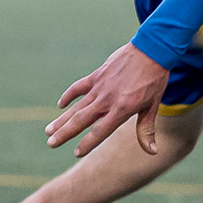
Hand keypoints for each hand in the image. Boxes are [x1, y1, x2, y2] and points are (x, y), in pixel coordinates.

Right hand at [46, 44, 169, 156]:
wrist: (151, 50)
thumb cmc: (154, 81)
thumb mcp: (152, 107)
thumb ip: (146, 130)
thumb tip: (152, 152)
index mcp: (121, 109)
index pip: (100, 131)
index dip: (88, 143)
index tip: (77, 153)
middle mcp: (107, 100)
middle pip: (81, 120)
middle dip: (65, 133)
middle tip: (51, 144)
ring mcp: (100, 87)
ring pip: (77, 106)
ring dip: (62, 119)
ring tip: (48, 130)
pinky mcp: (97, 75)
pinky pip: (78, 87)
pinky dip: (69, 95)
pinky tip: (60, 105)